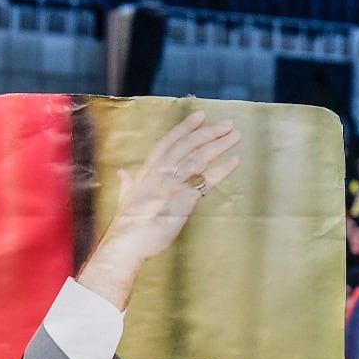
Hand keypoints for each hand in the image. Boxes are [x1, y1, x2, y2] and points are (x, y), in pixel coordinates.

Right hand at [78, 111, 242, 311]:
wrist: (127, 243)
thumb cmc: (126, 225)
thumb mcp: (125, 199)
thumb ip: (127, 183)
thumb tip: (123, 172)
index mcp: (147, 172)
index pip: (168, 143)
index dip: (184, 128)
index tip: (199, 116)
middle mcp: (160, 174)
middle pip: (187, 146)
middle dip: (208, 133)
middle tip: (227, 124)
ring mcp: (172, 185)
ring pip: (199, 158)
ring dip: (219, 145)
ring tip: (235, 136)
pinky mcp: (183, 200)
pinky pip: (206, 181)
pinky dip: (222, 170)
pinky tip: (235, 161)